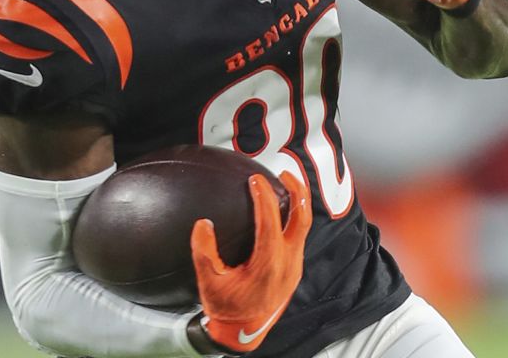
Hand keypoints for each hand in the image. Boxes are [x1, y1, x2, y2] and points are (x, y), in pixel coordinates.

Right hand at [191, 172, 311, 353]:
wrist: (244, 333)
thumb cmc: (227, 309)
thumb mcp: (209, 282)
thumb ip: (203, 252)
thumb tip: (203, 224)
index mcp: (268, 263)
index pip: (271, 220)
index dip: (264, 196)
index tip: (255, 180)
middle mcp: (288, 262)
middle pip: (302, 217)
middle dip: (296, 190)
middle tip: (284, 174)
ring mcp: (295, 266)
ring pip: (304, 227)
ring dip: (298, 204)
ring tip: (286, 187)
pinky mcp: (295, 270)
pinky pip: (299, 238)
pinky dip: (294, 220)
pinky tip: (282, 213)